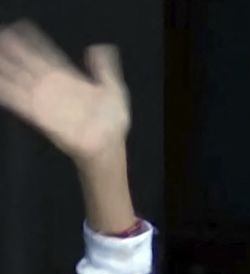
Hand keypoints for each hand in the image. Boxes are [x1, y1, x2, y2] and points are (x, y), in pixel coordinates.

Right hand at [0, 21, 130, 165]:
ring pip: (20, 80)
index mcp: (68, 78)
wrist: (110, 146)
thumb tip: (99, 47)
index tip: (19, 27)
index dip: (33, 41)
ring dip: (6, 69)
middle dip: (13, 51)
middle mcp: (53, 87)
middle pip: (28, 64)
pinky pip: (21, 104)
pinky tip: (0, 84)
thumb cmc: (113, 121)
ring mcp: (46, 102)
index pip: (46, 54)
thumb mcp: (114, 89)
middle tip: (0, 35)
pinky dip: (8, 94)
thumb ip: (104, 68)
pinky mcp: (42, 118)